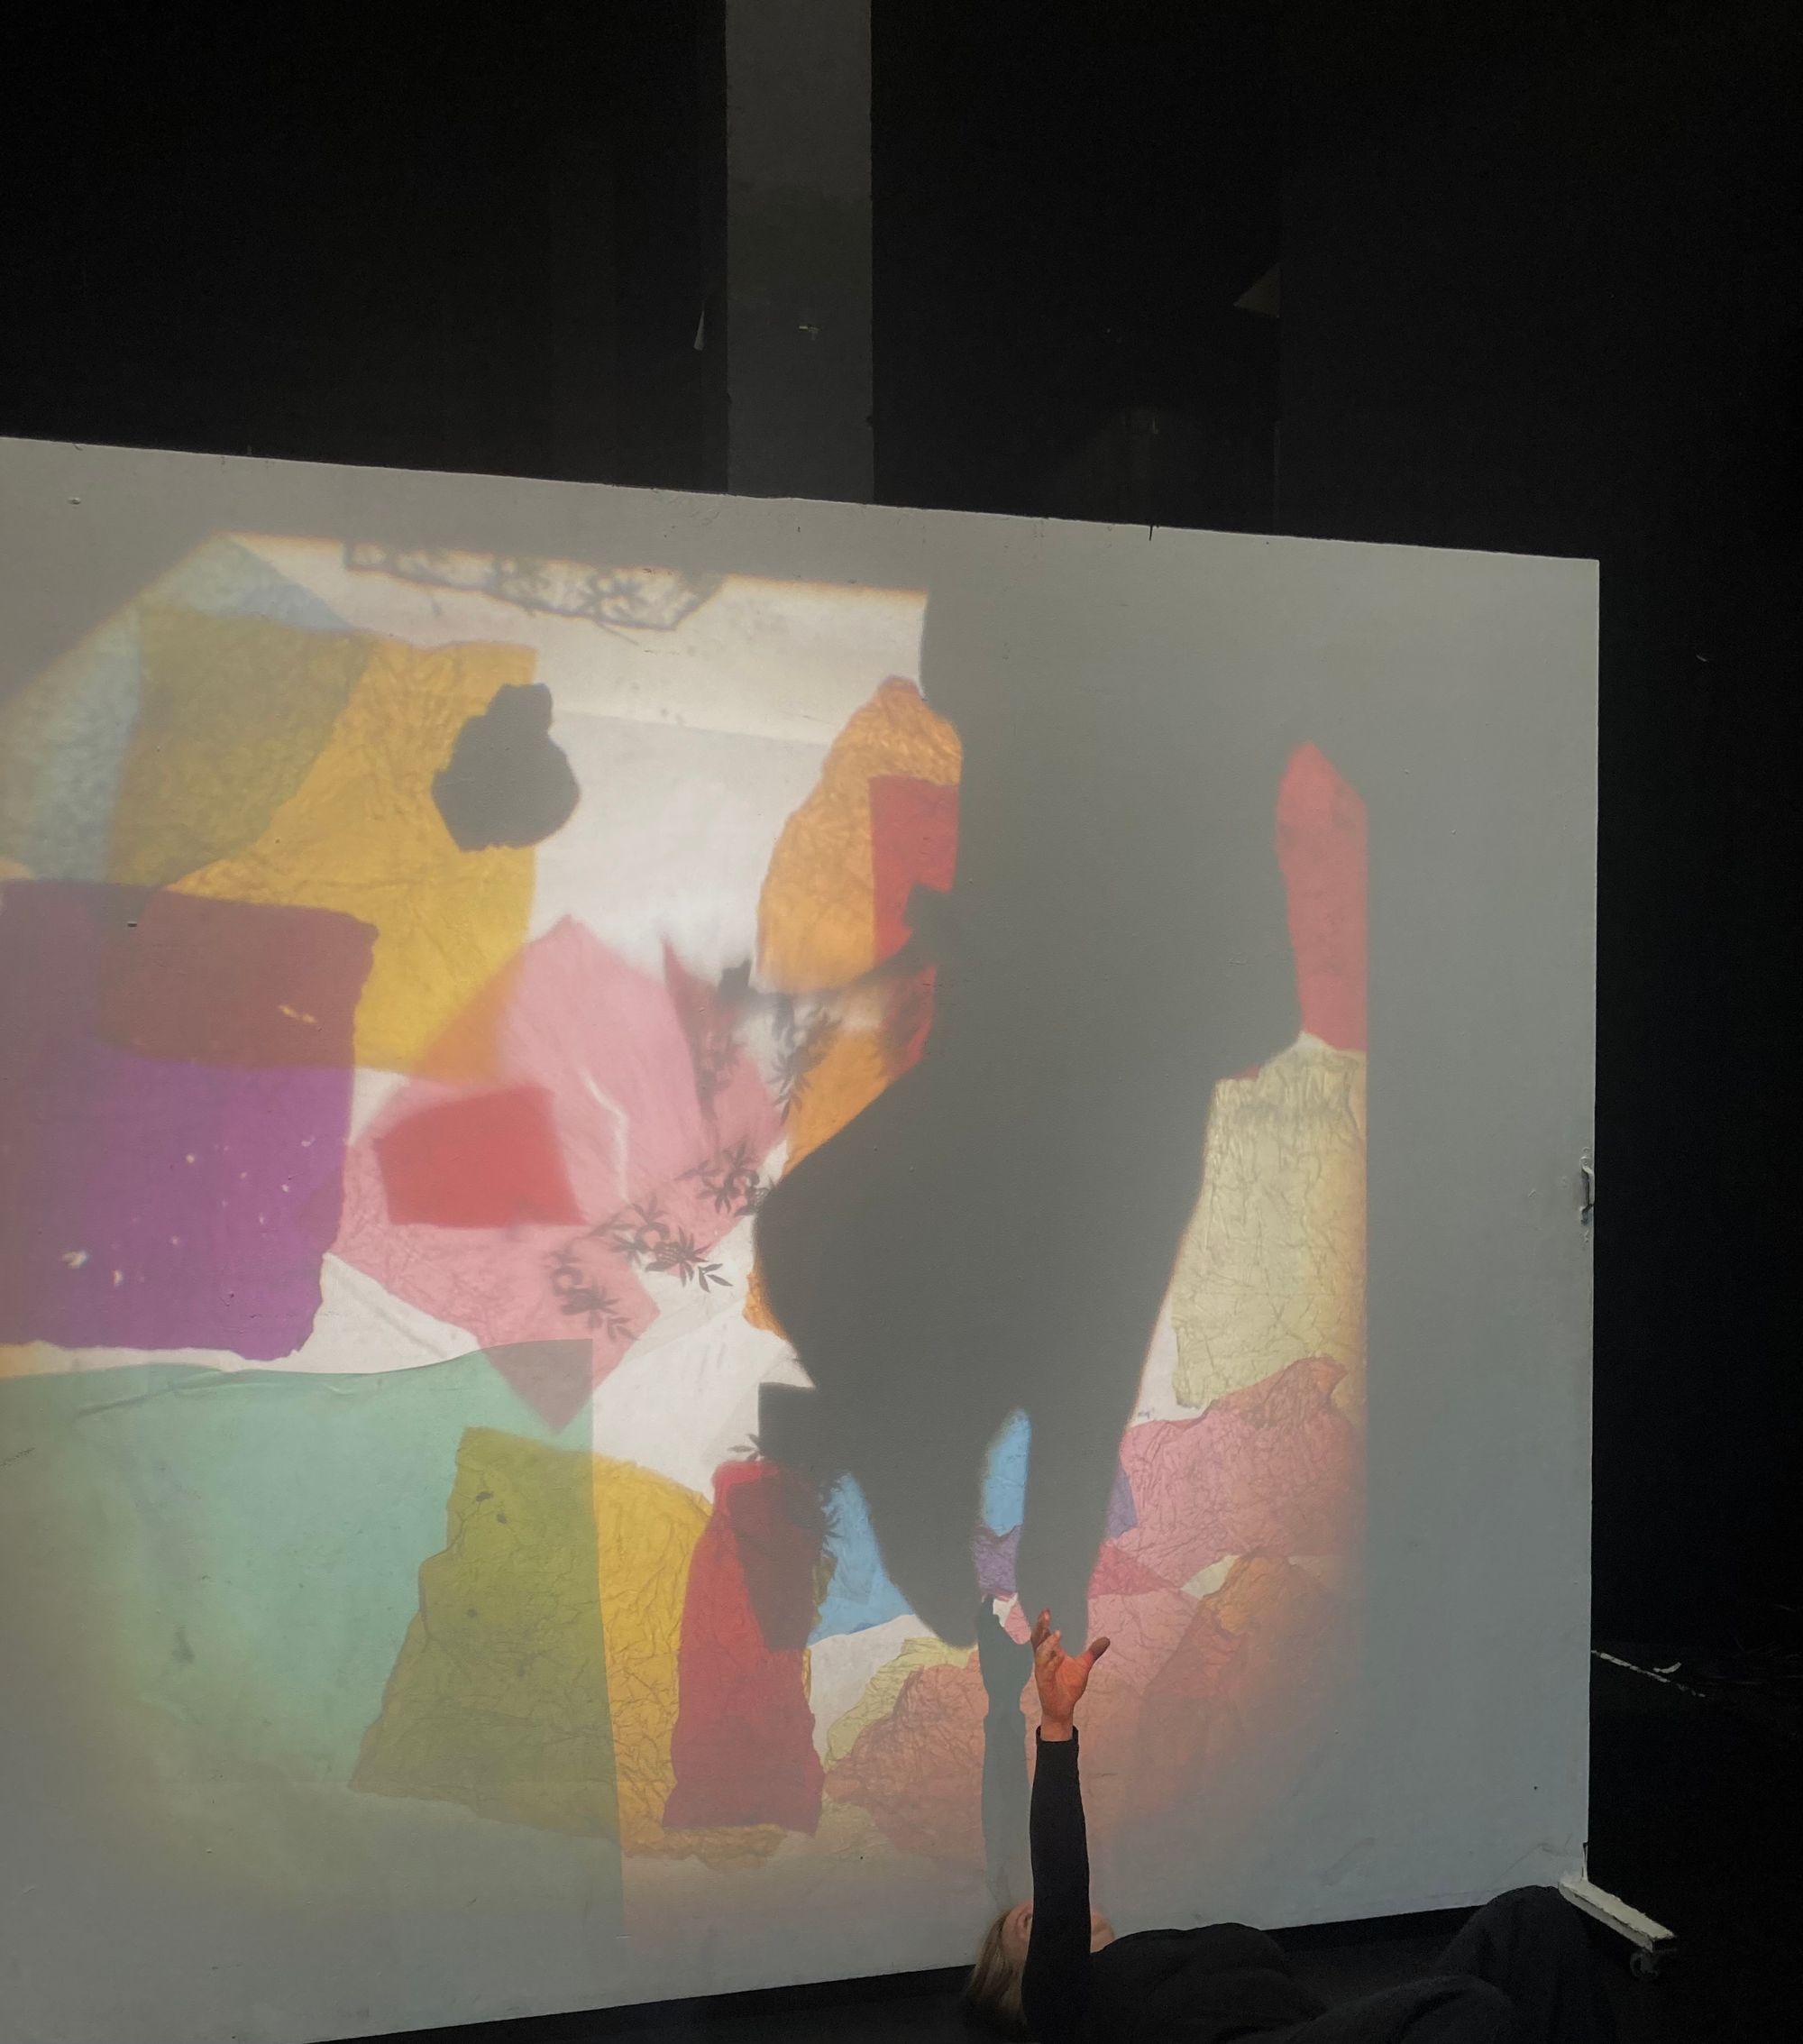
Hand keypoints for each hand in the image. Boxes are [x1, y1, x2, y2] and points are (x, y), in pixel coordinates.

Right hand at [1030, 1608, 1109, 1735]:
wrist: (1063, 1708)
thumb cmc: (1070, 1686)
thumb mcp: (1083, 1666)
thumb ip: (1092, 1653)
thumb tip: (1106, 1639)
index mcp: (1051, 1652)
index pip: (1044, 1634)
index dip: (1044, 1622)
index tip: (1047, 1609)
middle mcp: (1044, 1658)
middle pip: (1037, 1639)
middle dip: (1041, 1626)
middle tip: (1046, 1614)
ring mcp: (1042, 1669)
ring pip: (1040, 1653)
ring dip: (1048, 1643)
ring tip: (1058, 1633)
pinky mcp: (1043, 1681)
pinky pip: (1045, 1670)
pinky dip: (1051, 1662)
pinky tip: (1059, 1656)